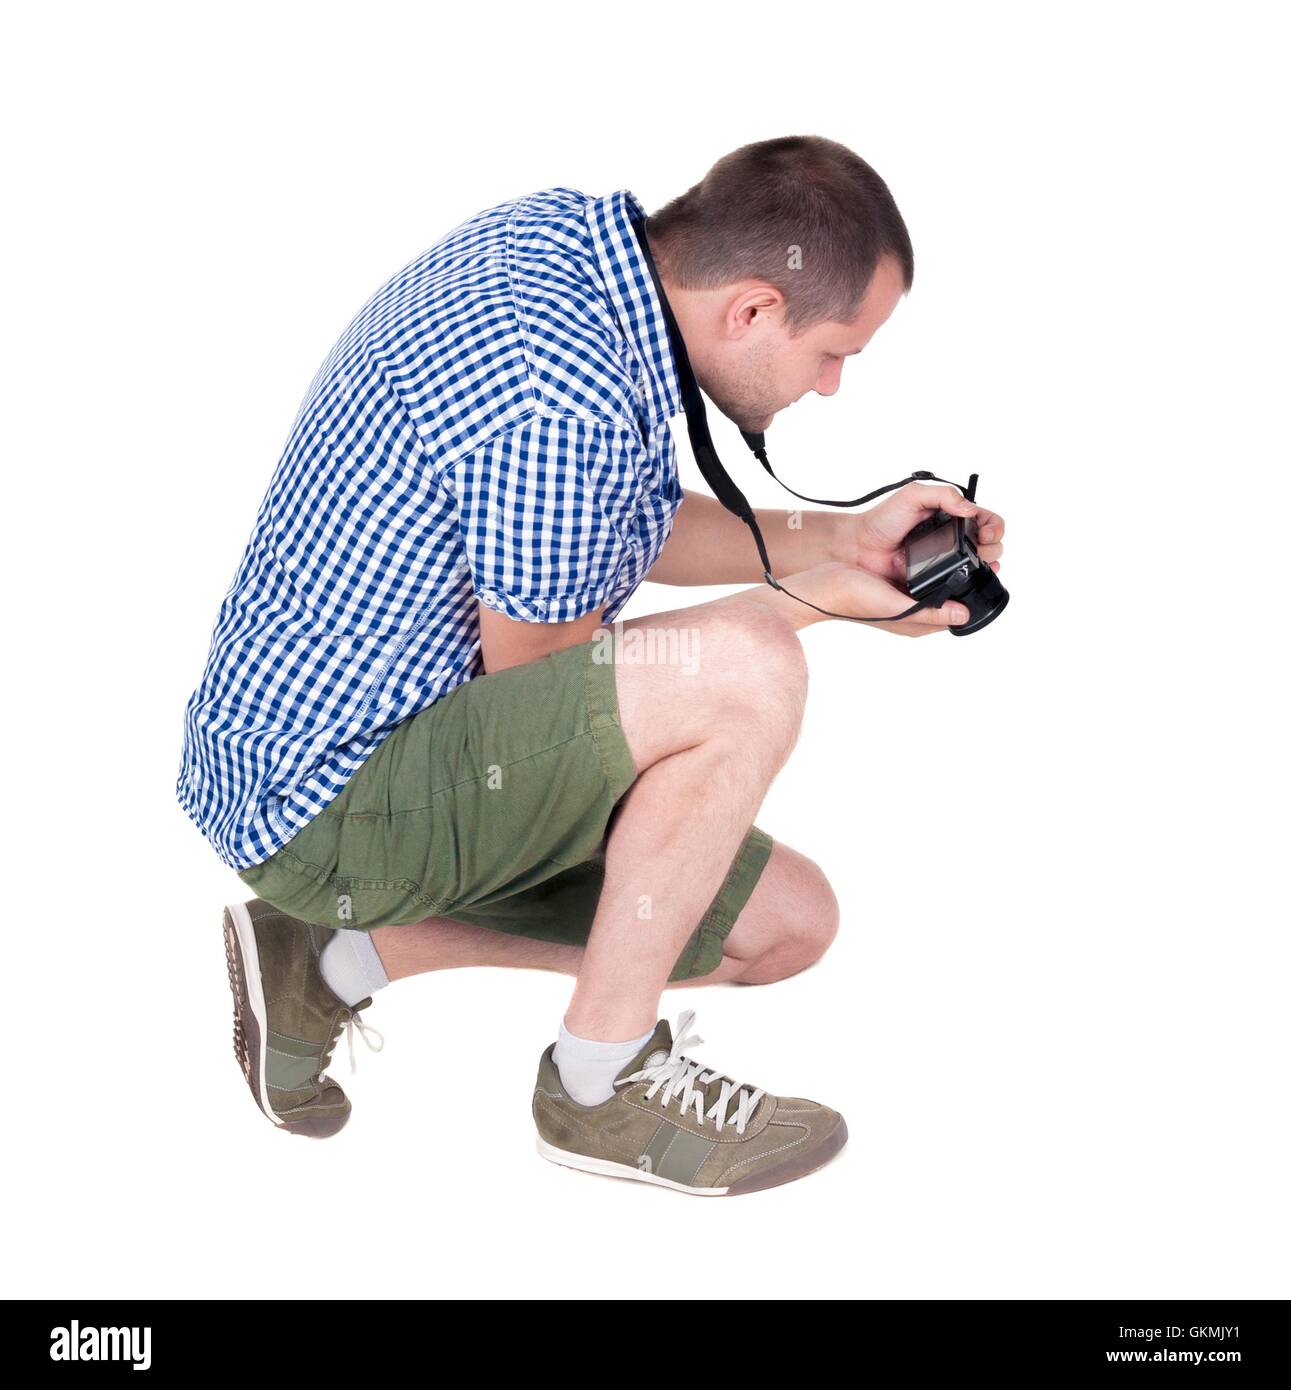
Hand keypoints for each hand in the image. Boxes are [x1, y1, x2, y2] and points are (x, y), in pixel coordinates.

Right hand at [771, 561, 975, 636]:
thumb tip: (963, 616)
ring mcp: (906, 598)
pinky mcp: (897, 583)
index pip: (957, 613)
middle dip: (962, 578)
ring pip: (938, 582)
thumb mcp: (895, 606)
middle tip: (974, 553)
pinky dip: (930, 561)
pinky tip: (931, 547)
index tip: (984, 569)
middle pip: (950, 596)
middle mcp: (914, 613)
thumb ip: (929, 612)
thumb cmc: (852, 598)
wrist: (822, 584)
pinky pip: (923, 573)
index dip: (972, 594)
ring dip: (948, 567)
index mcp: (917, 624)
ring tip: (957, 546)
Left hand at [844, 482, 1005, 586]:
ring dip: (987, 565)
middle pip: (989, 545)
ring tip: (982, 565)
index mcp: (950, 517)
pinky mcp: (935, 582)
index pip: (985, 521)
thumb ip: (943, 494)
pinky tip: (970, 580)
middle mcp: (951, 539)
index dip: (993, 527)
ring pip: (979, 566)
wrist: (857, 548)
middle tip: (981, 547)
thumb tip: (970, 510)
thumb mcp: (913, 496)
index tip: (985, 533)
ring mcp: (944, 562)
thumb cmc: (881, 520)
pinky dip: (969, 582)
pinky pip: (959, 585)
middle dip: (992, 546)